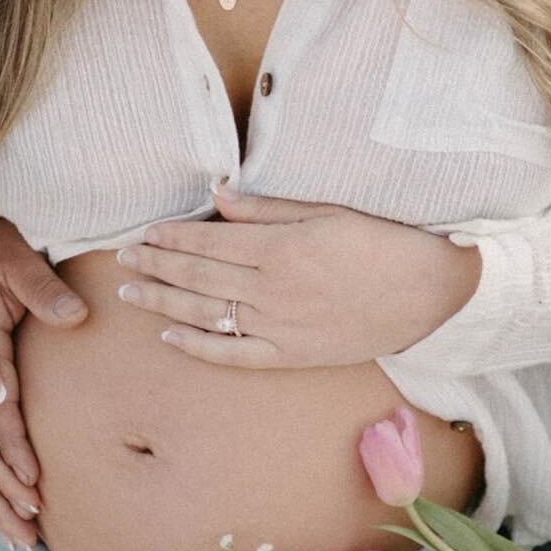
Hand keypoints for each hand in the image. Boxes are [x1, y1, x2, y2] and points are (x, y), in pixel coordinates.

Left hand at [112, 183, 480, 369]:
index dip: (171, 236)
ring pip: (205, 314)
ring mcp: (279, 327)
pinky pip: (234, 354)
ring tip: (130, 291)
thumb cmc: (381, 243)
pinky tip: (169, 335)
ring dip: (163, 301)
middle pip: (198, 277)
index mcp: (279, 248)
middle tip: (122, 258)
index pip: (208, 242)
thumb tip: (217, 196)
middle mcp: (271, 290)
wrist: (428, 293)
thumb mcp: (326, 211)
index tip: (143, 231)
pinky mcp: (292, 355)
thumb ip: (267, 208)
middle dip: (156, 265)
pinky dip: (197, 346)